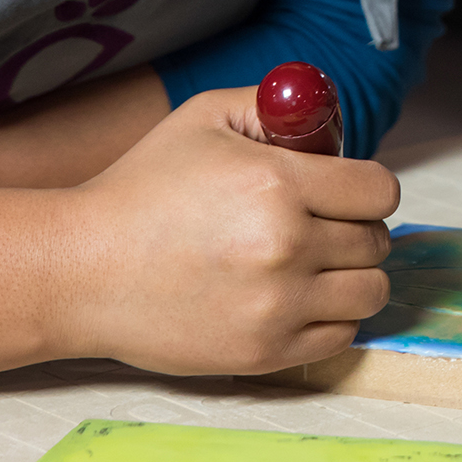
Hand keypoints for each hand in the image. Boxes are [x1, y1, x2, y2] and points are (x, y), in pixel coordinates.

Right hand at [48, 86, 397, 376]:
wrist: (82, 270)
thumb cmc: (141, 188)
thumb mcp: (205, 117)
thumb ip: (276, 108)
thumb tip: (329, 121)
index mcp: (277, 184)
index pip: (379, 190)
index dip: (366, 186)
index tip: (346, 190)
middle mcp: (285, 247)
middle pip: (376, 241)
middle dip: (355, 227)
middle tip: (319, 224)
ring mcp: (276, 307)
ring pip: (369, 292)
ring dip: (351, 275)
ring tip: (312, 262)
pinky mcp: (263, 353)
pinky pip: (341, 336)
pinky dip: (329, 316)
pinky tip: (294, 296)